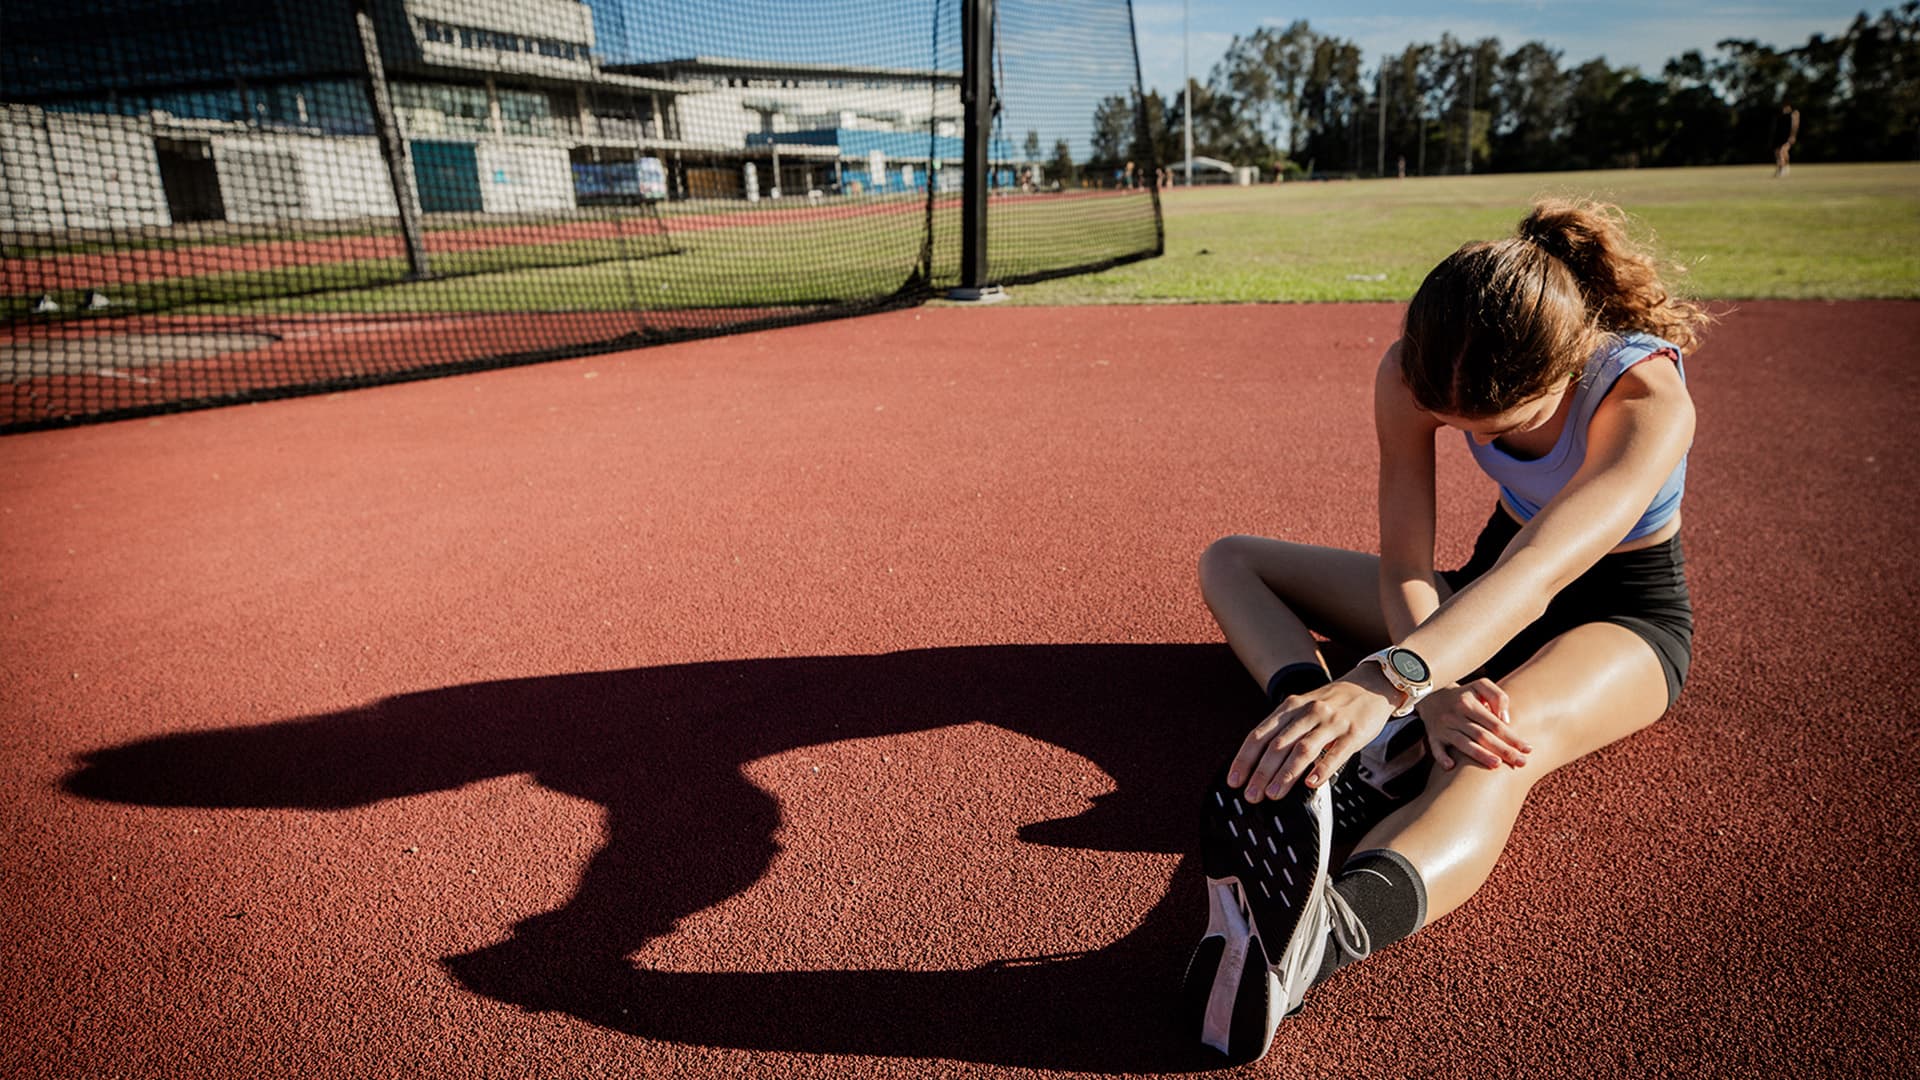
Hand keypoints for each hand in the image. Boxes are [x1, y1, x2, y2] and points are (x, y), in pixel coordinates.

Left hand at [1226, 670, 1397, 802]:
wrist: (1371, 685)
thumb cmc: (1333, 702)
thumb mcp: (1304, 707)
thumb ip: (1285, 729)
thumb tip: (1259, 762)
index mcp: (1290, 707)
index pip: (1260, 734)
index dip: (1245, 758)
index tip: (1234, 780)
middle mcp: (1308, 712)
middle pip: (1278, 745)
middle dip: (1261, 773)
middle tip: (1251, 795)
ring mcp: (1331, 722)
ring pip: (1303, 749)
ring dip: (1286, 775)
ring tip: (1274, 794)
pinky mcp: (1353, 733)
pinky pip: (1336, 753)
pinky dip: (1322, 769)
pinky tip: (1311, 784)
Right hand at [1417, 677, 1531, 770]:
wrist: (1431, 695)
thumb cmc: (1464, 694)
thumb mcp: (1480, 686)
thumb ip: (1498, 697)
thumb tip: (1506, 721)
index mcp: (1469, 703)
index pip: (1494, 723)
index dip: (1512, 737)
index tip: (1527, 749)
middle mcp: (1455, 715)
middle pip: (1482, 735)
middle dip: (1503, 750)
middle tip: (1521, 762)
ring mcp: (1443, 727)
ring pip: (1462, 743)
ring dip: (1479, 755)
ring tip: (1497, 765)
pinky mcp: (1432, 736)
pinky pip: (1436, 748)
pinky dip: (1441, 757)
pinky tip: (1451, 766)